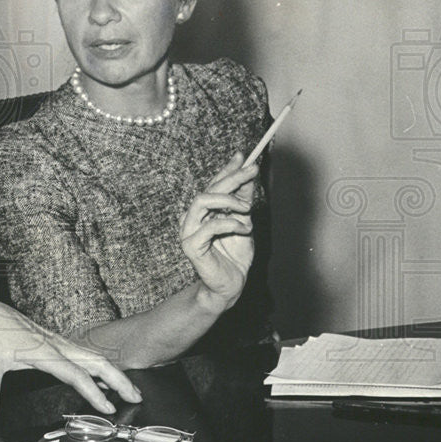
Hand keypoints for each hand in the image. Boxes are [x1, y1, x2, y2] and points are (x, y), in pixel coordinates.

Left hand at [0, 298, 142, 419]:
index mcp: (42, 351)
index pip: (74, 373)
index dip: (92, 391)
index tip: (107, 407)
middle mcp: (56, 345)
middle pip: (96, 360)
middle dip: (119, 379)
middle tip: (136, 398)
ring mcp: (59, 343)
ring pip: (95, 356)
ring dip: (115, 374)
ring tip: (132, 392)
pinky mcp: (58, 344)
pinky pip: (87, 356)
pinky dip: (102, 368)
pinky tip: (108, 381)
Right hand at [180, 151, 257, 312]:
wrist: (231, 285)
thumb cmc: (235, 255)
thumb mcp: (244, 221)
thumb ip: (242, 200)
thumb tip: (248, 174)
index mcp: (203, 212)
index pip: (213, 184)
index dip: (227, 169)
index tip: (243, 156)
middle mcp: (191, 218)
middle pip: (208, 189)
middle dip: (232, 177)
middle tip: (252, 170)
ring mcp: (188, 231)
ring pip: (202, 201)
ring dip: (228, 200)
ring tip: (247, 209)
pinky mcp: (191, 246)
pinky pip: (209, 226)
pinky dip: (230, 223)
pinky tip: (244, 228)